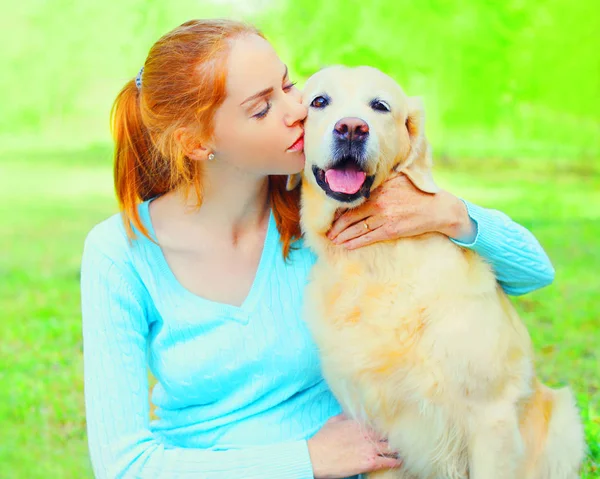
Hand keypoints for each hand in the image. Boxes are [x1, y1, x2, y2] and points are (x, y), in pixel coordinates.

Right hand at [307, 414, 402, 477]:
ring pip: (390, 447)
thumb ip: (345, 415)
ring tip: (403, 449)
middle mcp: (366, 433)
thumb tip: (350, 411)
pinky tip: (399, 462)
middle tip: (402, 437)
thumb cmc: (323, 439)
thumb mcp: (333, 422)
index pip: (378, 421)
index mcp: (359, 422)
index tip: (392, 424)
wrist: (317, 456)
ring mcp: (369, 448)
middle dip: (394, 435)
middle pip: (386, 433)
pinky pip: (387, 461)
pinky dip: (394, 462)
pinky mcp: (369, 462)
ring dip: (397, 448)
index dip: (386, 424)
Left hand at [326, 174, 475, 249]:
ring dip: (343, 237)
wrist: (437, 208)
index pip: (353, 202)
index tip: (331, 218)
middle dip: (337, 227)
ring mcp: (384, 217)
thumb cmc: (417, 193)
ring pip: (357, 229)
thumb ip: (381, 182)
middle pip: (350, 217)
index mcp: (379, 189)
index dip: (339, 212)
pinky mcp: (391, 230)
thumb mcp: (398, 180)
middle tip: (328, 233)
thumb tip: (363, 182)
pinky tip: (347, 245)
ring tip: (334, 241)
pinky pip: (368, 237)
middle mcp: (379, 202)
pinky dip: (356, 242)